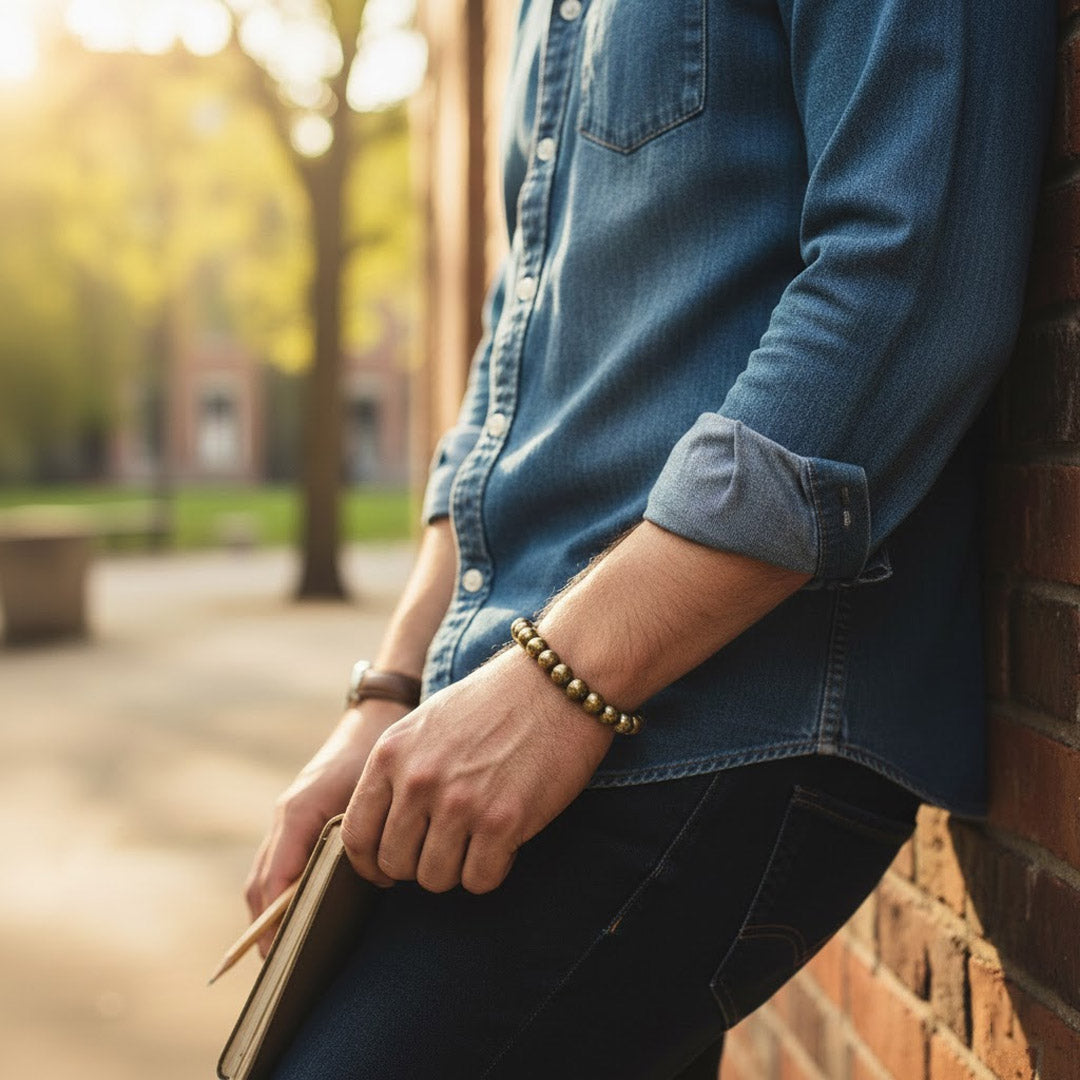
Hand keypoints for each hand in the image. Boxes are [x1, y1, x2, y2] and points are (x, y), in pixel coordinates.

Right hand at [244, 697, 410, 953]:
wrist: (375, 720)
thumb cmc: (370, 757)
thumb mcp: (365, 794)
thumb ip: (349, 837)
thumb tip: (344, 885)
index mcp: (296, 814)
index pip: (273, 883)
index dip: (272, 924)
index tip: (279, 960)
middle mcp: (287, 821)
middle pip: (262, 889)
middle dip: (265, 930)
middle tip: (282, 973)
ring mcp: (291, 824)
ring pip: (269, 881)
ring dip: (272, 918)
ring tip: (289, 960)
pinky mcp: (302, 825)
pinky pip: (284, 870)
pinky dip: (285, 899)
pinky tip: (306, 922)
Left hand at [341, 648, 613, 894]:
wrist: (557, 680)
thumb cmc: (496, 701)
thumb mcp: (427, 723)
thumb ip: (399, 770)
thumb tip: (382, 830)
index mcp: (390, 754)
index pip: (356, 836)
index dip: (372, 864)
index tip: (390, 870)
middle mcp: (417, 780)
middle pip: (396, 864)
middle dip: (420, 865)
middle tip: (448, 847)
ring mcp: (459, 802)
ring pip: (436, 879)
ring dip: (458, 869)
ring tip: (480, 838)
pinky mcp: (502, 821)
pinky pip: (480, 880)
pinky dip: (493, 869)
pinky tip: (507, 839)